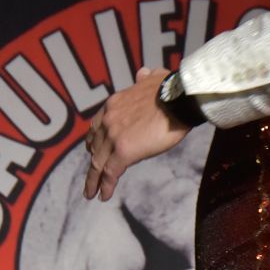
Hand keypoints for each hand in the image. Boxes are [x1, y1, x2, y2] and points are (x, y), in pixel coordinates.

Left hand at [84, 67, 190, 200]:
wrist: (179, 99)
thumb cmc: (172, 89)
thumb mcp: (153, 77)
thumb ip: (145, 78)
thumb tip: (144, 73)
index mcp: (114, 105)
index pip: (97, 126)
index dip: (94, 141)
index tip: (93, 150)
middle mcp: (108, 120)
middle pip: (95, 147)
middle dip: (92, 162)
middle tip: (90, 176)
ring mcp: (114, 136)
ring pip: (98, 163)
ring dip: (93, 180)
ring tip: (91, 192)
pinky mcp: (124, 152)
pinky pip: (110, 172)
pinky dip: (105, 186)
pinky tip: (103, 196)